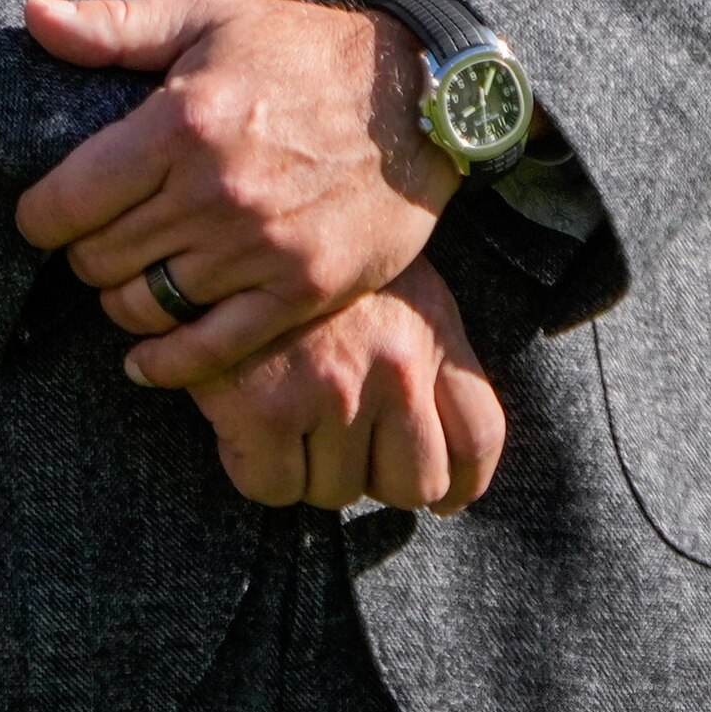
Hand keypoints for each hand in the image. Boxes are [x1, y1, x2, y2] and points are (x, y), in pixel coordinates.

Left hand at [15, 0, 454, 387]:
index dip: (39, 217)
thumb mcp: (208, 18)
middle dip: (83, 254)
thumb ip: (114, 27)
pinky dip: (165, 363)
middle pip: (98, 259)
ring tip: (131, 277)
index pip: (65, 202)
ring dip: (122, 299)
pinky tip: (145, 358)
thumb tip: (32, 16)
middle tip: (97, 240)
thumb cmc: (303, 52)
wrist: (418, 96)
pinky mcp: (301, 290)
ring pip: (144, 306)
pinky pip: (209, 349)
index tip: (47, 215)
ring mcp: (259, 248)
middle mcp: (214, 192)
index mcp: (180, 123)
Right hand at [184, 261, 505, 514]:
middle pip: (417, 483)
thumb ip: (424, 346)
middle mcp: (396, 364)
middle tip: (341, 445)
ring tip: (286, 412)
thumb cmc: (311, 248)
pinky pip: (274, 487)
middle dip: (378, 477)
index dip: (462, 482)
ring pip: (338, 492)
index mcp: (432, 327)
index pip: (479, 434)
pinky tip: (245, 421)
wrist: (231, 215)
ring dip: (311, 469)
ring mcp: (334, 389)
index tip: (445, 496)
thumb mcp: (391, 277)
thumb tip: (439, 452)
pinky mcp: (267, 408)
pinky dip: (259, 468)